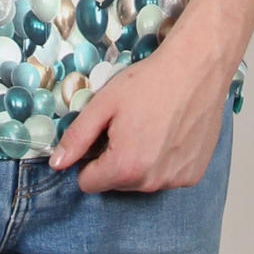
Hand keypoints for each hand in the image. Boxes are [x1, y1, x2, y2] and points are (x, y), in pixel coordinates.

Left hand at [48, 35, 237, 194]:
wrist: (196, 69)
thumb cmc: (149, 83)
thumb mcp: (103, 104)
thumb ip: (77, 137)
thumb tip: (57, 163)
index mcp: (125, 167)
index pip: (88, 184)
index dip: (88, 160)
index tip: (101, 136)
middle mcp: (152, 182)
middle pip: (116, 183)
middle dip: (115, 160)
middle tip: (128, 126)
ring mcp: (176, 180)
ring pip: (141, 181)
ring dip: (140, 162)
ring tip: (150, 128)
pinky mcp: (194, 175)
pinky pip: (166, 177)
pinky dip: (163, 162)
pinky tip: (169, 134)